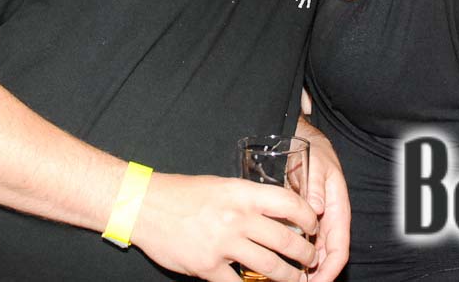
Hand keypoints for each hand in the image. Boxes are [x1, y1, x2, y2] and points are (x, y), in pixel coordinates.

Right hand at [131, 172, 317, 281]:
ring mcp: (223, 244)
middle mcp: (237, 218)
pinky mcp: (208, 267)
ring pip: (270, 267)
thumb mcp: (221, 186)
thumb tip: (276, 213)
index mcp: (242, 194)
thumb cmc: (182, 194)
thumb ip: (247, 199)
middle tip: (312, 260)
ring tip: (296, 279)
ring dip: (289, 276)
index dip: (308, 217)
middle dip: (306, 254)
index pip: (288, 202)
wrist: (144, 206)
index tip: (314, 226)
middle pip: (286, 240)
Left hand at [296, 116, 350, 280]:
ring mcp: (317, 221)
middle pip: (326, 257)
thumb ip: (317, 186)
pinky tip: (283, 262)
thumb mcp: (318, 166)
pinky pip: (303, 242)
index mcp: (337, 210)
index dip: (330, 269)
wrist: (306, 143)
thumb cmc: (316, 154)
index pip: (339, 248)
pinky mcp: (304, 219)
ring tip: (290, 280)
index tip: (318, 281)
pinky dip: (296, 255)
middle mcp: (329, 220)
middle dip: (317, 276)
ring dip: (306, 270)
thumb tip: (316, 208)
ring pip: (315, 253)